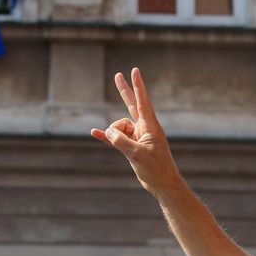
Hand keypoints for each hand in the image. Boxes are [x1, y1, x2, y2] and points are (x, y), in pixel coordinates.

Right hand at [90, 69, 180, 198]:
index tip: (135, 71)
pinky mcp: (131, 146)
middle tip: (118, 75)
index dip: (137, 86)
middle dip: (124, 91)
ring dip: (114, 135)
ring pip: (119, 128)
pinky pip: (115, 138)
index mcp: (151, 127)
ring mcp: (137, 137)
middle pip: (131, 104)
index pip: (142, 102)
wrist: (161, 183)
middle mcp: (144, 128)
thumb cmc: (155, 169)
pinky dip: (106, 136)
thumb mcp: (136, 154)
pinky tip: (94, 133)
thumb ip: (120, 141)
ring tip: (123, 148)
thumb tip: (108, 131)